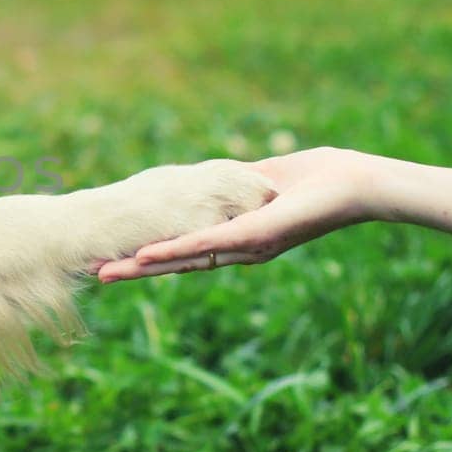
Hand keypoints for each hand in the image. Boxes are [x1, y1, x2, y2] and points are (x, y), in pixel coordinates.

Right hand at [95, 147, 380, 281]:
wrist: (355, 185)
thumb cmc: (319, 179)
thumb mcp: (267, 178)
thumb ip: (241, 182)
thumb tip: (224, 175)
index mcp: (239, 239)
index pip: (187, 250)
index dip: (150, 255)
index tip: (116, 257)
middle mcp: (239, 251)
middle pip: (177, 264)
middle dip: (136, 271)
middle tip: (96, 275)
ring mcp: (244, 247)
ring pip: (184, 260)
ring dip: (144, 268)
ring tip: (108, 273)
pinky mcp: (252, 236)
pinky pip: (206, 244)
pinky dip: (175, 250)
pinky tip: (147, 255)